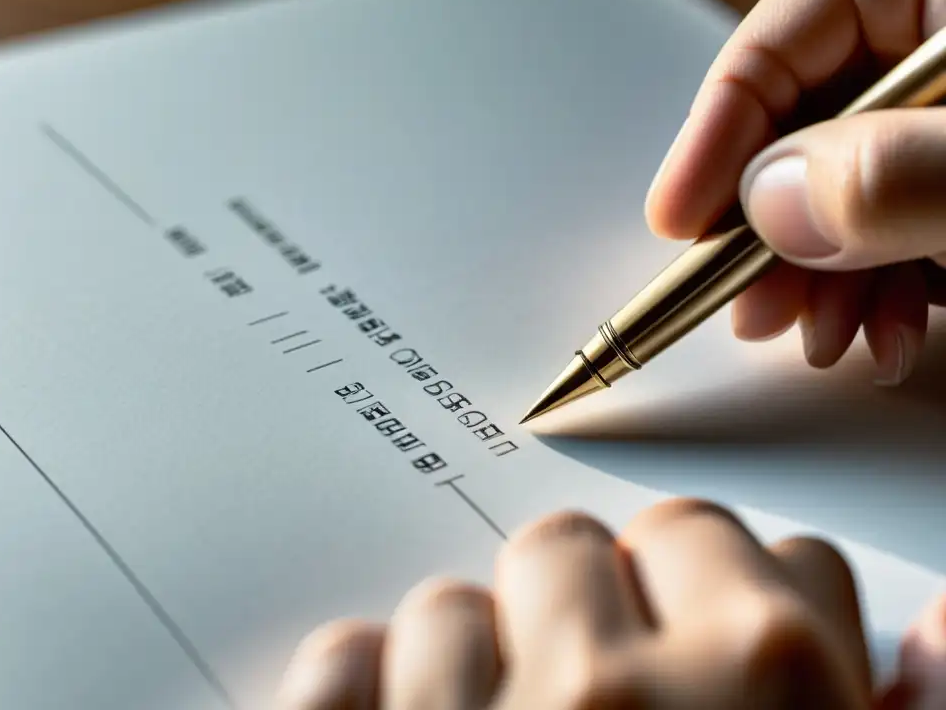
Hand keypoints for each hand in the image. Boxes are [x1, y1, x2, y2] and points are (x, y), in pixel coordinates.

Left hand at [276, 497, 945, 708]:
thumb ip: (910, 707)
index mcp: (763, 683)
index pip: (717, 536)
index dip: (690, 608)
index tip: (684, 658)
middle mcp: (615, 690)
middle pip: (575, 544)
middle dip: (585, 620)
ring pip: (453, 603)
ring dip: (474, 679)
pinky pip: (342, 660)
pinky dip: (368, 704)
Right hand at [646, 0, 945, 386]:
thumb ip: (901, 167)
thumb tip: (775, 205)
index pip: (774, 44)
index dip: (712, 140)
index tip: (676, 222)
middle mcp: (923, 37)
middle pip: (797, 132)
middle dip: (772, 237)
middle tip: (752, 304)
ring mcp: (934, 113)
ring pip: (838, 196)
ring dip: (823, 282)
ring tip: (827, 338)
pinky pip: (889, 228)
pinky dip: (879, 290)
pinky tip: (886, 331)